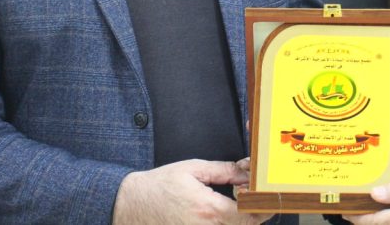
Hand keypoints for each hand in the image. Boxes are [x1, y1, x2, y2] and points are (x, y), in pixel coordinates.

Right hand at [112, 158, 261, 223]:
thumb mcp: (193, 169)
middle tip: (244, 198)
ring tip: (231, 206)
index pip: (251, 215)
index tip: (259, 195)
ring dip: (238, 222)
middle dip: (252, 214)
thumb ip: (225, 171)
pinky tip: (218, 216)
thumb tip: (246, 173)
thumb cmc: (159, 186)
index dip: (261, 205)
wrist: (129, 206)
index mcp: (209, 210)